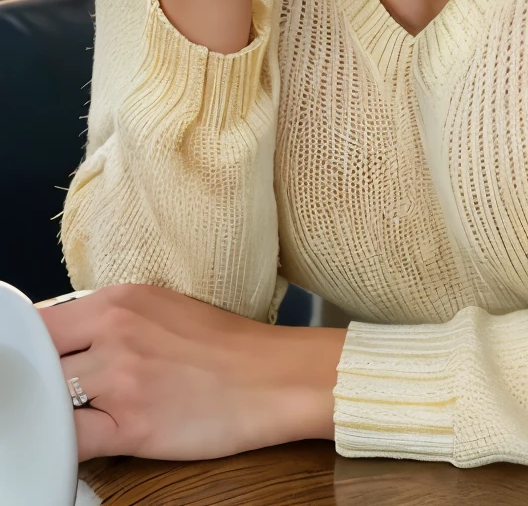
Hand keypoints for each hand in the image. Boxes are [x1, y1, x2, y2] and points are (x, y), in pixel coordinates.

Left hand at [40, 284, 344, 461]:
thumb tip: (67, 340)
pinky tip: (81, 443)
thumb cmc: (225, 345)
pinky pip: (73, 441)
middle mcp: (115, 333)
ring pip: (51, 400)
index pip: (42, 323)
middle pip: (40, 361)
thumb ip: (111, 319)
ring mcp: (121, 380)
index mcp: (119, 299)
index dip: (37, 351)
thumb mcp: (160, 307)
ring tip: (73, 418)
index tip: (41, 365)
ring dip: (55, 413)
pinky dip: (66, 445)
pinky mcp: (133, 427)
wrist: (273, 377)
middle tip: (56, 395)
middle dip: (41, 382)